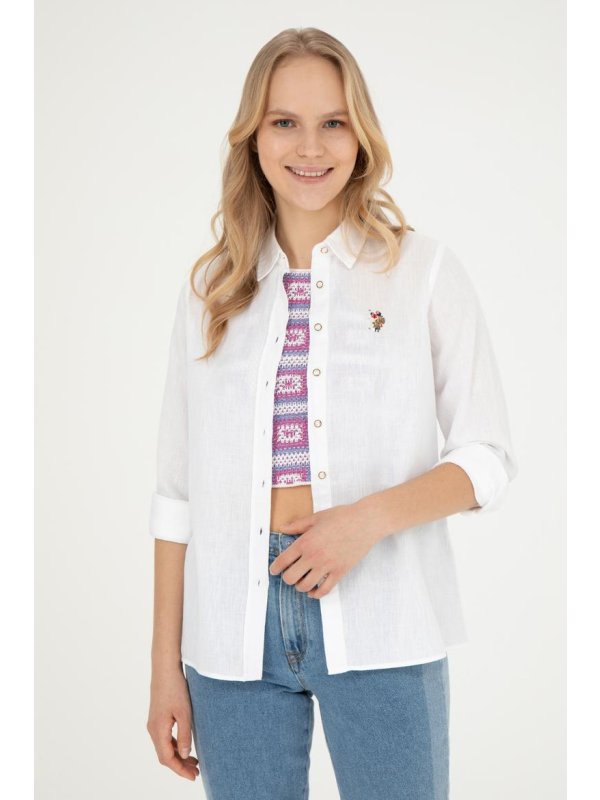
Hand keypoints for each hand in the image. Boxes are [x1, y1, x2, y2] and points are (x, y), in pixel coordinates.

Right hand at [147, 666, 199, 780]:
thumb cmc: (175, 688)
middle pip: (165, 756)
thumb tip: (184, 754)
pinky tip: (185, 746)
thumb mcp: (184, 713)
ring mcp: (154, 724)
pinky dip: (174, 746)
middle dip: (180, 766)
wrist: (165, 669)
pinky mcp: (157, 718)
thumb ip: (184, 735)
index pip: (167, 758)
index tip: (193, 776)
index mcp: (158, 730)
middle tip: (196, 772)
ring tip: (194, 762)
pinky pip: (164, 738)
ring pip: (164, 747)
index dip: (180, 770)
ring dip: (178, 756)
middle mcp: (153, 729)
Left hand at [269, 503, 382, 598]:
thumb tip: (282, 528)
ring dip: (300, 586)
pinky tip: (313, 591)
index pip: (283, 561)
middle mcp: (313, 556)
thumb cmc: (342, 516)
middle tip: (289, 575)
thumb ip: (298, 525)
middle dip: (287, 578)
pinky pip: (324, 590)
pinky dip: (316, 594)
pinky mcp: (339, 572)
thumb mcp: (316, 517)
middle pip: (290, 577)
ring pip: (305, 586)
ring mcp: (327, 566)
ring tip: (301, 581)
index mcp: (305, 542)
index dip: (275, 568)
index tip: (274, 570)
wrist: (365, 522)